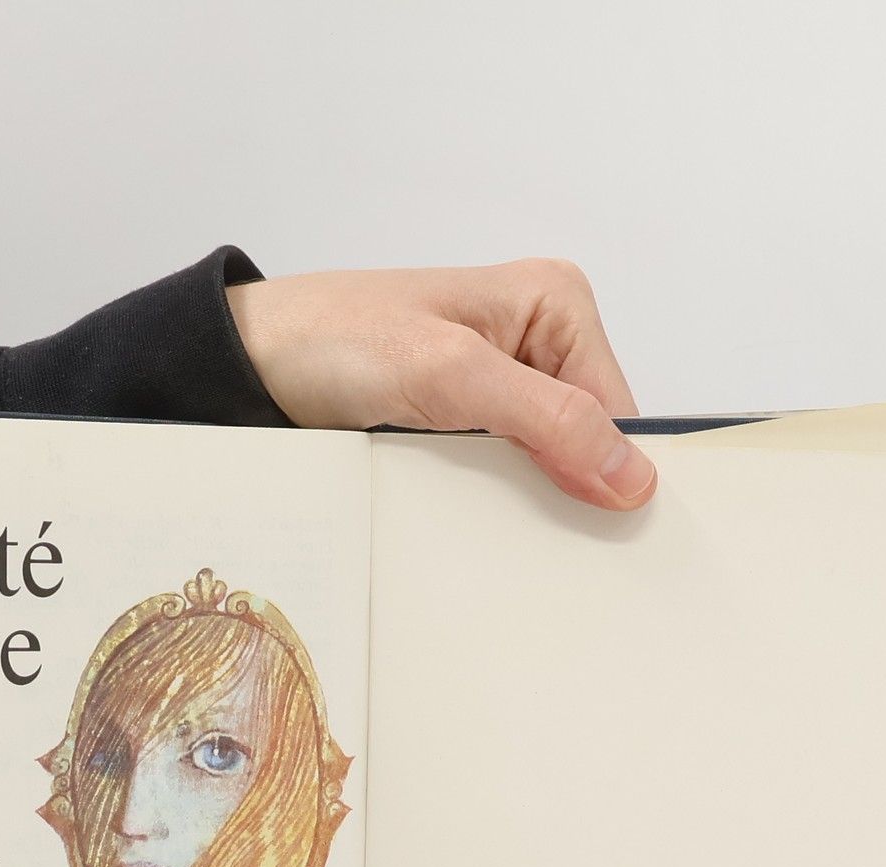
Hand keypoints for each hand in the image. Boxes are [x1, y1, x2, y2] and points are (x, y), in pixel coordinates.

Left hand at [227, 258, 656, 510]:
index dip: (612, 473)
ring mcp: (503, 388)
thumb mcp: (450, 375)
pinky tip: (476, 523)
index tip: (603, 532)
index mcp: (556, 304)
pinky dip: (493, 504)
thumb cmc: (337, 340)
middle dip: (569, 489)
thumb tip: (631, 473)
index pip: (619, 409)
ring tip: (501, 532)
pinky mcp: (467, 424)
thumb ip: (547, 420)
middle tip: (546, 543)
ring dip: (527, 503)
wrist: (254, 364)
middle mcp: (539, 341)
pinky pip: (505, 477)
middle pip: (588, 442)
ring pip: (548, 468)